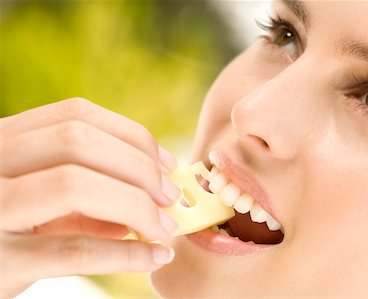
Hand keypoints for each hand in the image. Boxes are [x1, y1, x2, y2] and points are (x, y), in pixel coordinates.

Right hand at [0, 98, 179, 297]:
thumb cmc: (7, 230)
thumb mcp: (35, 200)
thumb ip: (83, 192)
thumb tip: (149, 195)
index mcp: (1, 141)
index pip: (75, 115)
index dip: (132, 135)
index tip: (166, 162)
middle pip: (77, 141)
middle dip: (139, 167)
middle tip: (172, 195)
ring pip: (74, 185)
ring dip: (137, 204)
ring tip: (166, 225)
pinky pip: (74, 250)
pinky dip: (127, 253)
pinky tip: (156, 256)